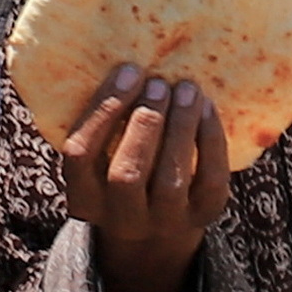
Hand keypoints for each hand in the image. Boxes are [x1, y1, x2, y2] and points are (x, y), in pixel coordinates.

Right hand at [57, 64, 232, 291]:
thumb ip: (104, 124)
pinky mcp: (203, 216)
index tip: (127, 71)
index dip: (102, 111)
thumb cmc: (123, 171)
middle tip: (158, 82)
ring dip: (179, 127)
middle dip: (144, 122)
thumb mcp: (102, 160)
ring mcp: (164, 222)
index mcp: (84, 198)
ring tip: (186, 88)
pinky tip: (207, 108)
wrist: (158, 232)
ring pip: (170, 179)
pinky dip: (210, 140)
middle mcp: (120, 218)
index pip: (80, 155)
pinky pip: (210, 180)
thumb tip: (125, 59)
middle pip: (126, 173)